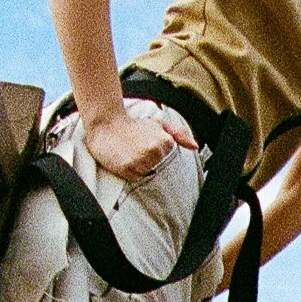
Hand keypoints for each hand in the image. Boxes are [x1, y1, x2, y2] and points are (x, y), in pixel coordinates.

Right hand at [80, 98, 195, 184]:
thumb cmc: (134, 126)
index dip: (155, 152)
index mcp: (165, 141)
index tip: (146, 142)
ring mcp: (140, 160)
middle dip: (147, 159)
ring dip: (139, 165)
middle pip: (157, 167)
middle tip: (136, 146)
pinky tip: (124, 157)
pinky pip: (134, 177)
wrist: (106, 124)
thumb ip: (179, 134)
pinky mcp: (127, 168)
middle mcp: (154, 150)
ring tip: (129, 151)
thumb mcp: (159, 124)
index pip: (166, 158)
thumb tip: (195, 146)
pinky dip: (129, 170)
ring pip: (146, 172)